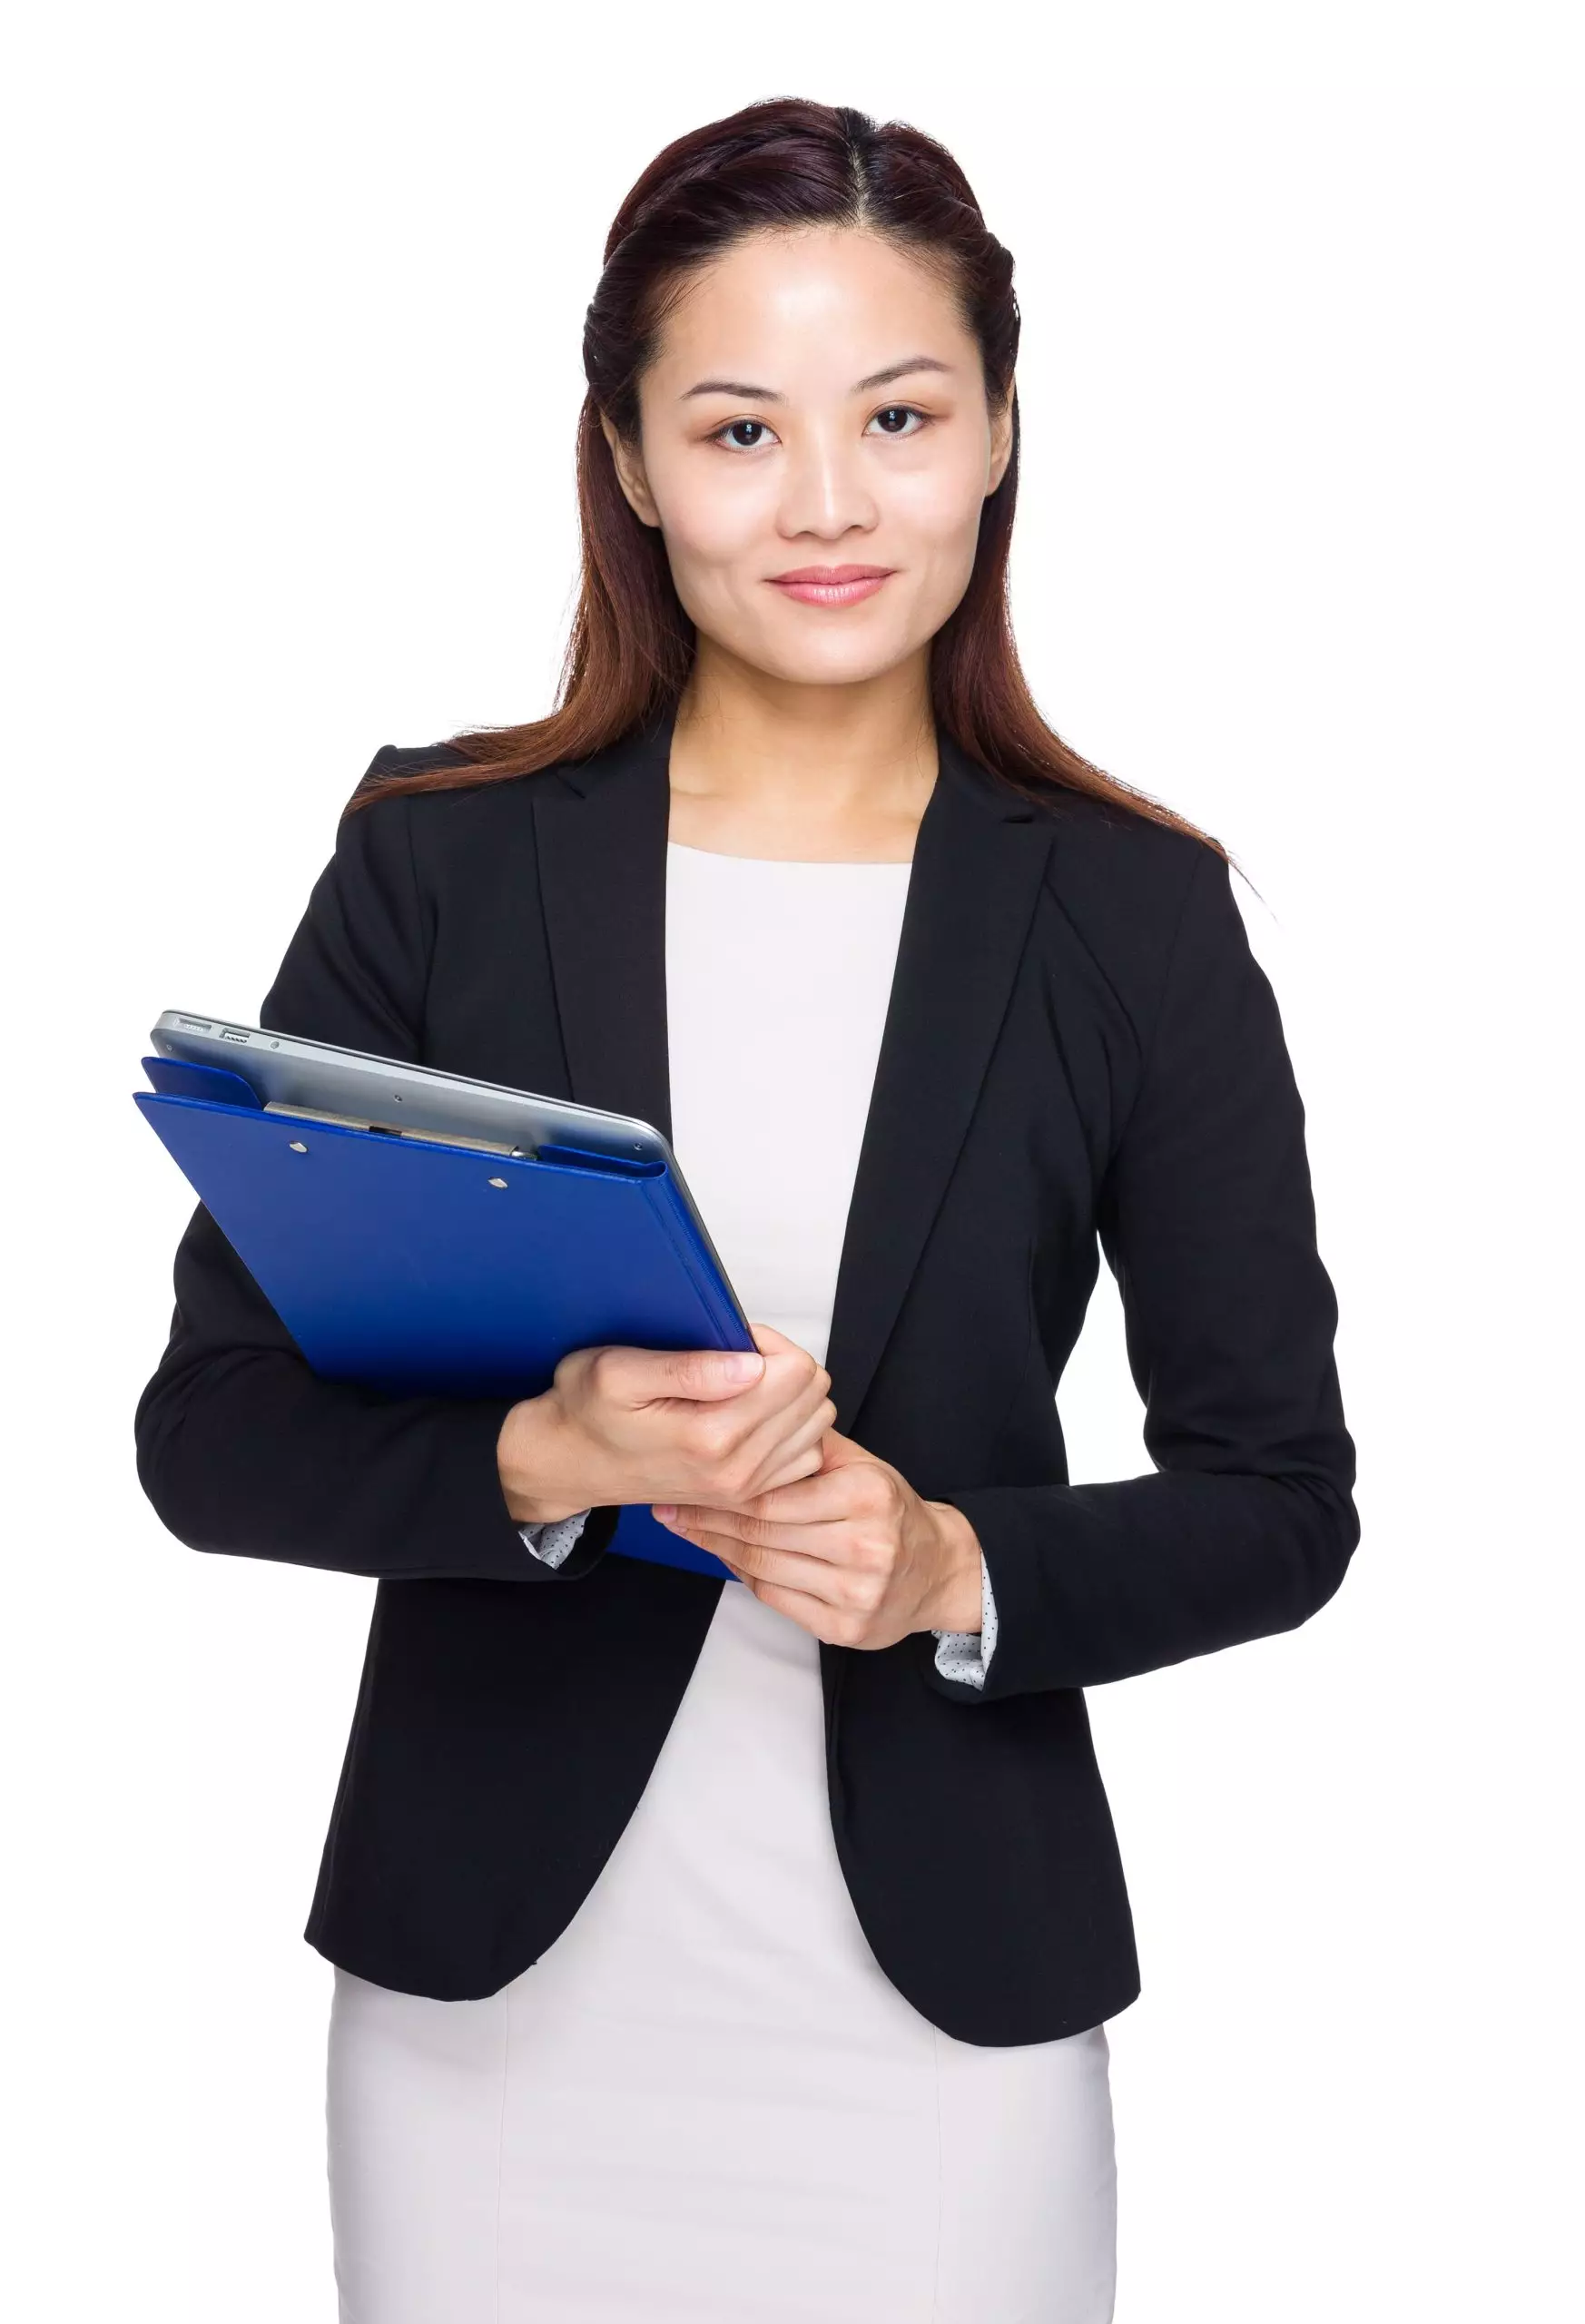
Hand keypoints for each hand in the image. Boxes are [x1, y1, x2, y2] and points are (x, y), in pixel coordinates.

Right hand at [497, 1323, 834, 1523]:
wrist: (570, 1462)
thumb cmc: (588, 1410)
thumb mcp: (618, 1371)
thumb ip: (688, 1368)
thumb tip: (752, 1364)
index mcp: (710, 1435)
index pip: (795, 1372)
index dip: (768, 1342)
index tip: (733, 1339)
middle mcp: (737, 1469)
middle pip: (813, 1395)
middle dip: (784, 1364)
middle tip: (737, 1358)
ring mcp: (746, 1487)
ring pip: (817, 1423)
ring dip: (791, 1395)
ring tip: (746, 1385)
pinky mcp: (748, 1494)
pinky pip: (806, 1454)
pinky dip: (793, 1428)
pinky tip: (757, 1414)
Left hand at [653, 1427, 984, 1648]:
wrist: (937, 1569)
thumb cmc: (889, 1510)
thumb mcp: (861, 1464)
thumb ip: (811, 1443)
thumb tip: (750, 1413)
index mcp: (866, 1494)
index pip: (774, 1493)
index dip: (724, 1489)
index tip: (688, 1479)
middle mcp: (865, 1545)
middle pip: (763, 1531)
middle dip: (709, 1519)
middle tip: (670, 1507)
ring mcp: (857, 1591)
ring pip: (763, 1566)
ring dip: (716, 1548)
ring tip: (686, 1530)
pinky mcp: (846, 1627)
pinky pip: (776, 1597)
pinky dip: (744, 1576)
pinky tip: (724, 1557)